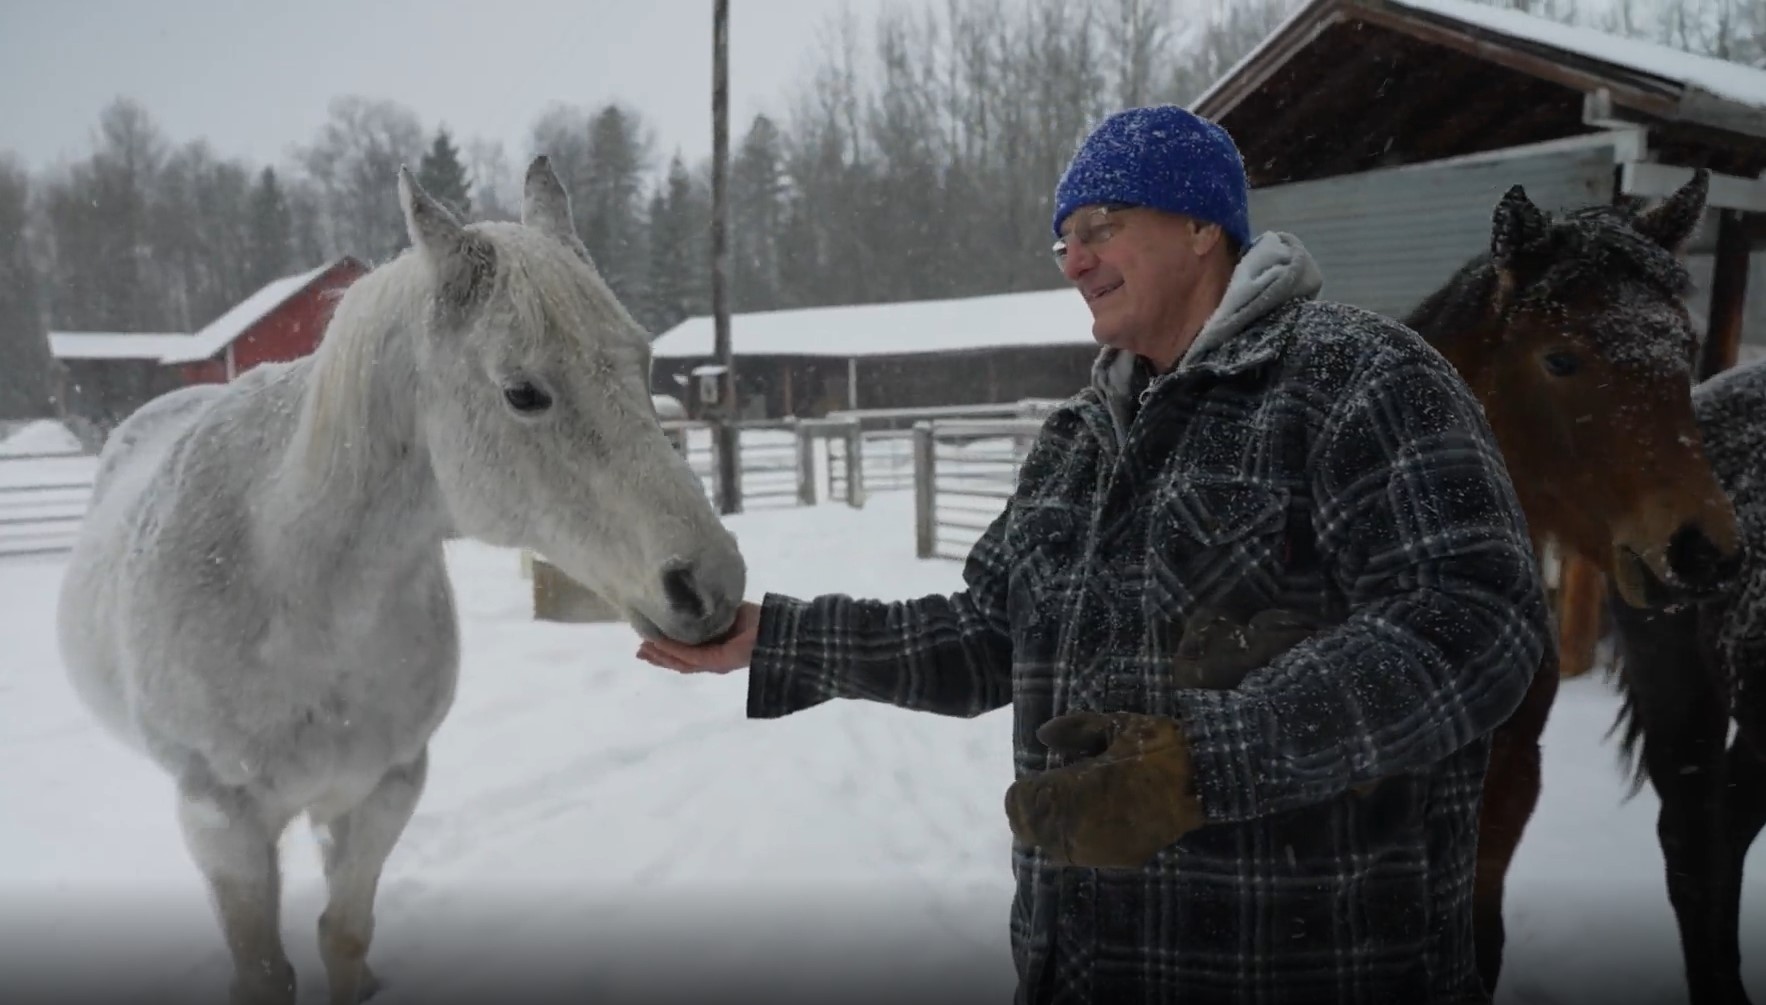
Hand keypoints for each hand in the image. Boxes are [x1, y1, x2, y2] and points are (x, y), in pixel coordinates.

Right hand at [634, 600, 760, 673]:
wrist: (779, 627)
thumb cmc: (757, 619)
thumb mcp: (726, 614)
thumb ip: (709, 615)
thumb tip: (689, 603)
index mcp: (716, 651)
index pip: (686, 655)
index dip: (666, 651)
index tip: (647, 643)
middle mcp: (714, 661)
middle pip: (679, 663)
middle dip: (658, 656)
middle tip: (639, 651)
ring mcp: (716, 663)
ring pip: (681, 662)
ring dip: (661, 654)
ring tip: (643, 648)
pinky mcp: (719, 661)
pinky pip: (691, 656)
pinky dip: (673, 649)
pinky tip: (659, 642)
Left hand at [1004, 711, 1205, 868]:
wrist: (1210, 779)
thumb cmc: (1161, 746)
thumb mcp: (1117, 725)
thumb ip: (1076, 729)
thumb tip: (1043, 736)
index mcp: (1078, 789)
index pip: (1025, 801)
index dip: (1022, 791)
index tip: (1030, 780)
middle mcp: (1084, 825)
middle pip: (1032, 830)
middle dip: (1032, 812)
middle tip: (1039, 795)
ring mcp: (1102, 847)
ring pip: (1054, 848)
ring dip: (1050, 830)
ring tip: (1059, 810)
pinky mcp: (1122, 859)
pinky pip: (1081, 856)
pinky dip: (1073, 841)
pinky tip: (1081, 824)